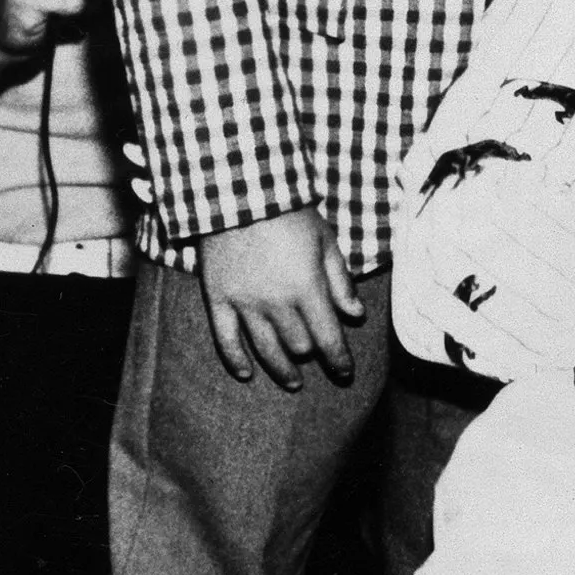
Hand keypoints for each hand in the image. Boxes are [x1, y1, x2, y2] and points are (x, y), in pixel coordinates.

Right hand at [197, 206, 365, 391]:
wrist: (239, 191)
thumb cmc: (290, 213)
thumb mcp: (326, 241)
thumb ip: (341, 281)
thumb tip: (357, 315)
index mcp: (308, 289)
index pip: (329, 339)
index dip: (339, 360)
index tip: (345, 373)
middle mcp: (276, 303)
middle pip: (299, 346)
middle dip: (313, 357)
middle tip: (318, 360)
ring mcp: (244, 303)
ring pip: (266, 349)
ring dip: (282, 370)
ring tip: (292, 382)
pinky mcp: (218, 299)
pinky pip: (225, 339)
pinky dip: (236, 360)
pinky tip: (246, 374)